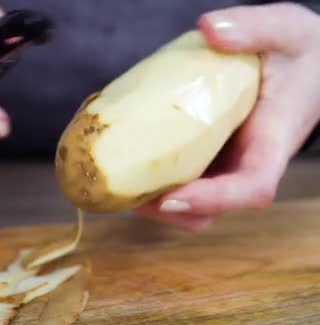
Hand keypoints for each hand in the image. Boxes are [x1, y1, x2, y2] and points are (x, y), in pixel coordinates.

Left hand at [137, 3, 319, 229]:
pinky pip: (180, 181)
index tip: (171, 198)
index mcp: (272, 142)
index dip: (213, 199)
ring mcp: (225, 165)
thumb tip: (208, 27)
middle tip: (120, 188)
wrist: (308, 67)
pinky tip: (121, 154)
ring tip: (112, 176)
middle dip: (165, 208)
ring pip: (191, 204)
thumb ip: (253, 28)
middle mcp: (247, 164)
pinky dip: (150, 178)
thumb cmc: (299, 54)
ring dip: (150, 199)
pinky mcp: (208, 158)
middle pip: (210, 208)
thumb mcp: (285, 31)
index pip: (251, 187)